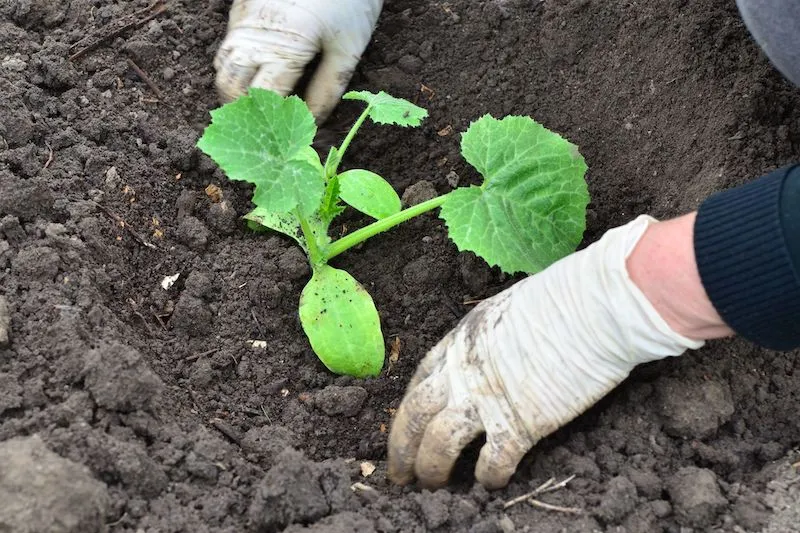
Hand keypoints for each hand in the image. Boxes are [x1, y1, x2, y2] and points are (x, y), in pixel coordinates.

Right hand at [214, 0, 382, 120]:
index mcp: (284, 48)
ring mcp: (242, 19)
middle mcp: (254, 35)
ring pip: (222, 66)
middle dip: (244, 110)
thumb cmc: (350, 2)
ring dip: (236, 87)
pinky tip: (261, 72)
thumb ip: (328, 91)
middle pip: (230, 87)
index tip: (284, 135)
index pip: (262, 100)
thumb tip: (312, 125)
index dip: (271, 122)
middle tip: (267, 126)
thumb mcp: (349, 52)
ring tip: (263, 104)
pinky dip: (238, 64)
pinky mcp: (240, 7)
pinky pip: (228, 45)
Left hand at [388, 216, 704, 488]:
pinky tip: (488, 484)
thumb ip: (488, 339)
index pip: (419, 383)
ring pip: (439, 444)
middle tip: (398, 474)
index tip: (404, 430)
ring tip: (432, 487)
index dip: (406, 412)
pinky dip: (487, 478)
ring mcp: (486, 399)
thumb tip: (492, 354)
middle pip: (414, 416)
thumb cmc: (561, 298)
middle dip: (400, 449)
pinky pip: (492, 463)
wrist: (593, 307)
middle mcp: (462, 371)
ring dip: (431, 469)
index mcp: (459, 341)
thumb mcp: (504, 310)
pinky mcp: (518, 425)